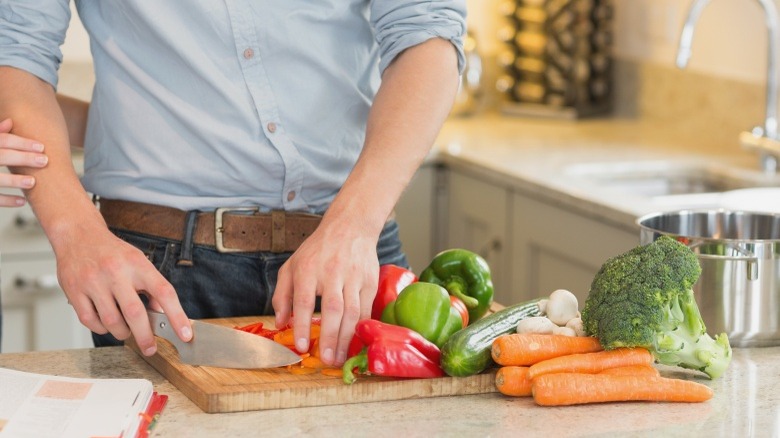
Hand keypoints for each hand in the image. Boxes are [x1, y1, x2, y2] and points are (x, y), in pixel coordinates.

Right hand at [0, 118, 47, 205]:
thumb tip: (10, 122)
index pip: (1, 140)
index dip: (21, 142)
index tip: (41, 146)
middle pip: (0, 156)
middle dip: (23, 158)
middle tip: (44, 161)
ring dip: (14, 180)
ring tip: (33, 182)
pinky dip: (6, 200)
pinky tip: (22, 201)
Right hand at [54, 226, 192, 355]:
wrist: (78, 235)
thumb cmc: (113, 252)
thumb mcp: (139, 262)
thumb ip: (152, 286)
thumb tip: (163, 313)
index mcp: (138, 264)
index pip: (164, 292)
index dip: (177, 315)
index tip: (185, 334)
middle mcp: (116, 272)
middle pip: (135, 312)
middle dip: (145, 336)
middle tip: (151, 348)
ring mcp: (93, 281)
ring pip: (111, 320)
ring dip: (122, 332)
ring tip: (126, 330)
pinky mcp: (74, 291)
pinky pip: (90, 321)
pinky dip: (101, 328)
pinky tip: (106, 324)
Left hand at [272, 219, 378, 365]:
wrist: (350, 227)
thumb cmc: (317, 251)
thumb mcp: (291, 266)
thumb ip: (282, 296)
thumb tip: (281, 324)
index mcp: (308, 269)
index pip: (305, 301)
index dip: (304, 325)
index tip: (303, 346)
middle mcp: (332, 272)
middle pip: (333, 309)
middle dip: (331, 337)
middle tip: (327, 360)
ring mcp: (353, 277)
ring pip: (353, 312)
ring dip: (347, 338)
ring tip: (340, 358)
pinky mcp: (370, 282)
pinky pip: (366, 309)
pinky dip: (361, 328)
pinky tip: (355, 343)